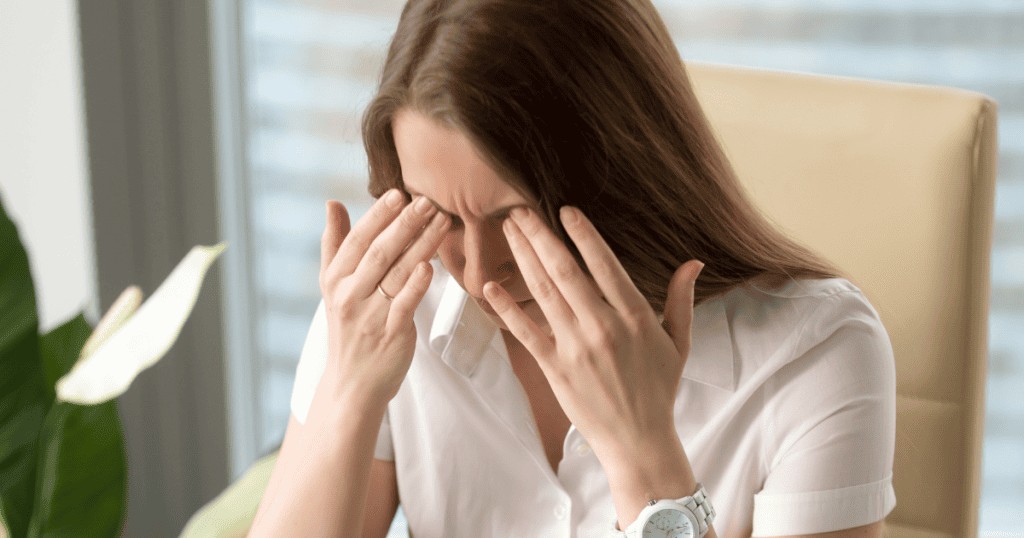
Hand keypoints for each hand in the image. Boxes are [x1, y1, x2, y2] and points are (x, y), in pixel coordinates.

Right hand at [319, 189, 449, 403]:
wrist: (353, 383)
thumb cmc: (348, 327)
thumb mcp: (333, 287)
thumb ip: (335, 244)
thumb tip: (331, 203)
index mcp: (335, 280)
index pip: (357, 241)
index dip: (377, 216)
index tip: (397, 194)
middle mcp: (349, 296)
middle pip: (378, 253)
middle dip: (404, 224)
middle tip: (427, 201)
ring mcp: (370, 316)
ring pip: (396, 274)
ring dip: (420, 245)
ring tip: (441, 222)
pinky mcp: (391, 335)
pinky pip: (405, 306)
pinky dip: (417, 285)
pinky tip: (430, 266)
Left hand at [483, 206, 703, 460]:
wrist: (638, 440)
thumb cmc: (659, 390)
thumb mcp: (678, 343)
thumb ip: (681, 300)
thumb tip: (693, 263)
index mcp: (634, 317)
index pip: (605, 264)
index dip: (583, 235)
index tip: (566, 210)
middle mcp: (603, 327)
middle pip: (565, 271)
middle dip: (540, 236)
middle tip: (519, 208)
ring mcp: (576, 347)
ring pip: (543, 293)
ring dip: (523, 258)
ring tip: (508, 230)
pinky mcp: (555, 368)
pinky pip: (526, 332)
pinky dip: (507, 308)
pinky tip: (490, 286)